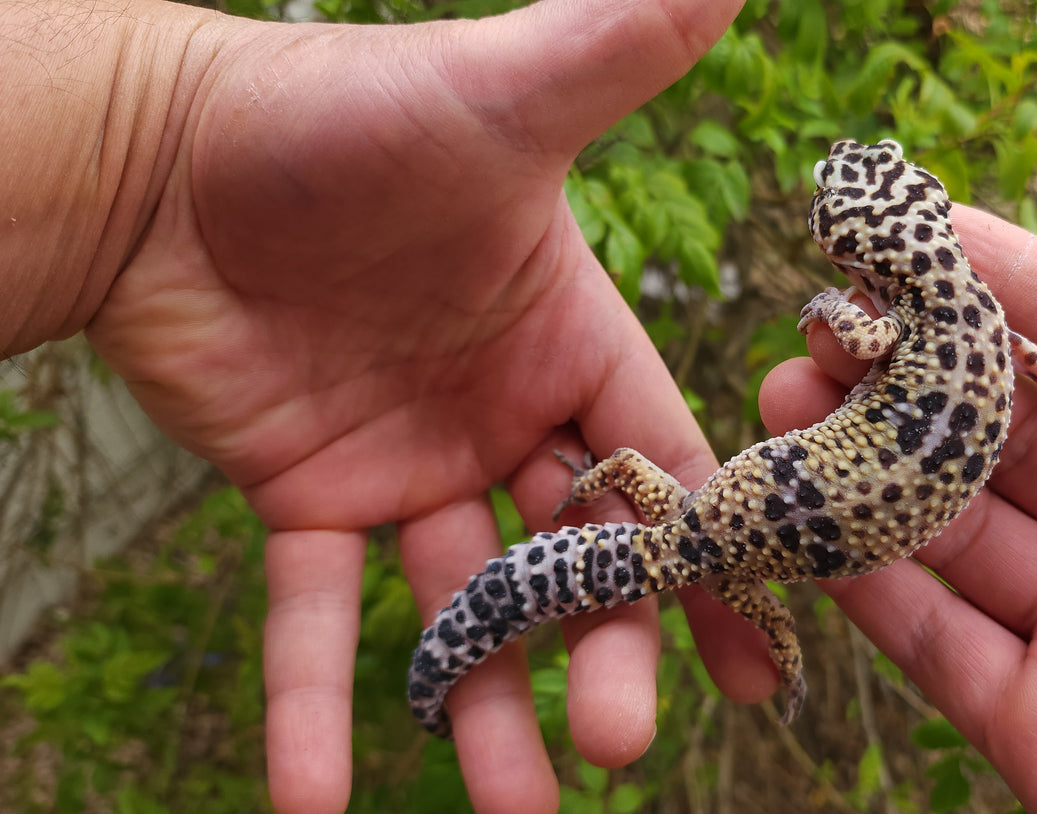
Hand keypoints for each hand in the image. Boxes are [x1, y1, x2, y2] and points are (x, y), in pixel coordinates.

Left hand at [80, 2, 770, 811]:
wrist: (164, 155)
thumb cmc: (343, 119)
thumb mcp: (498, 95)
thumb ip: (616, 49)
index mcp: (569, 343)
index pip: (666, 468)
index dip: (715, 565)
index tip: (763, 671)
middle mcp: (502, 414)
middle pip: (572, 559)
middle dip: (596, 651)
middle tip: (608, 748)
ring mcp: (407, 464)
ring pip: (460, 607)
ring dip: (476, 708)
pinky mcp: (306, 497)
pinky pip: (316, 615)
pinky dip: (317, 703)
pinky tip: (319, 801)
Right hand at [763, 205, 1036, 811]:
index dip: (1030, 286)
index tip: (932, 231)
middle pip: (1023, 437)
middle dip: (921, 372)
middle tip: (830, 317)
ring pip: (964, 536)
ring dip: (872, 465)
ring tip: (788, 392)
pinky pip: (945, 650)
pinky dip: (874, 589)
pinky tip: (812, 524)